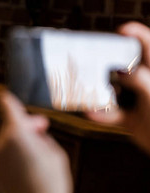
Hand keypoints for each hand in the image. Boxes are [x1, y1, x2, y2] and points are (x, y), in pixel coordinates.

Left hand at [0, 91, 72, 192]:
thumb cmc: (51, 187)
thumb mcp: (55, 155)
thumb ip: (41, 137)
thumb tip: (32, 132)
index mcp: (17, 134)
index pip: (9, 109)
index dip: (9, 101)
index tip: (4, 95)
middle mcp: (1, 143)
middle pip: (12, 126)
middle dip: (25, 125)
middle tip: (42, 127)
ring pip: (8, 141)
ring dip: (21, 140)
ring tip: (40, 153)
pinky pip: (5, 154)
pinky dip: (15, 154)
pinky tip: (30, 166)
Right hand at [86, 22, 149, 154]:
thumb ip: (143, 83)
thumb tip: (124, 71)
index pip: (149, 49)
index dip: (137, 38)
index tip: (122, 31)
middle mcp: (148, 85)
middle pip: (128, 68)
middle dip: (111, 64)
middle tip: (94, 60)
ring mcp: (139, 102)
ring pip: (116, 91)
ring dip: (102, 92)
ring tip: (88, 87)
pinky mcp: (131, 119)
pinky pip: (112, 115)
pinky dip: (101, 115)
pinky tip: (90, 112)